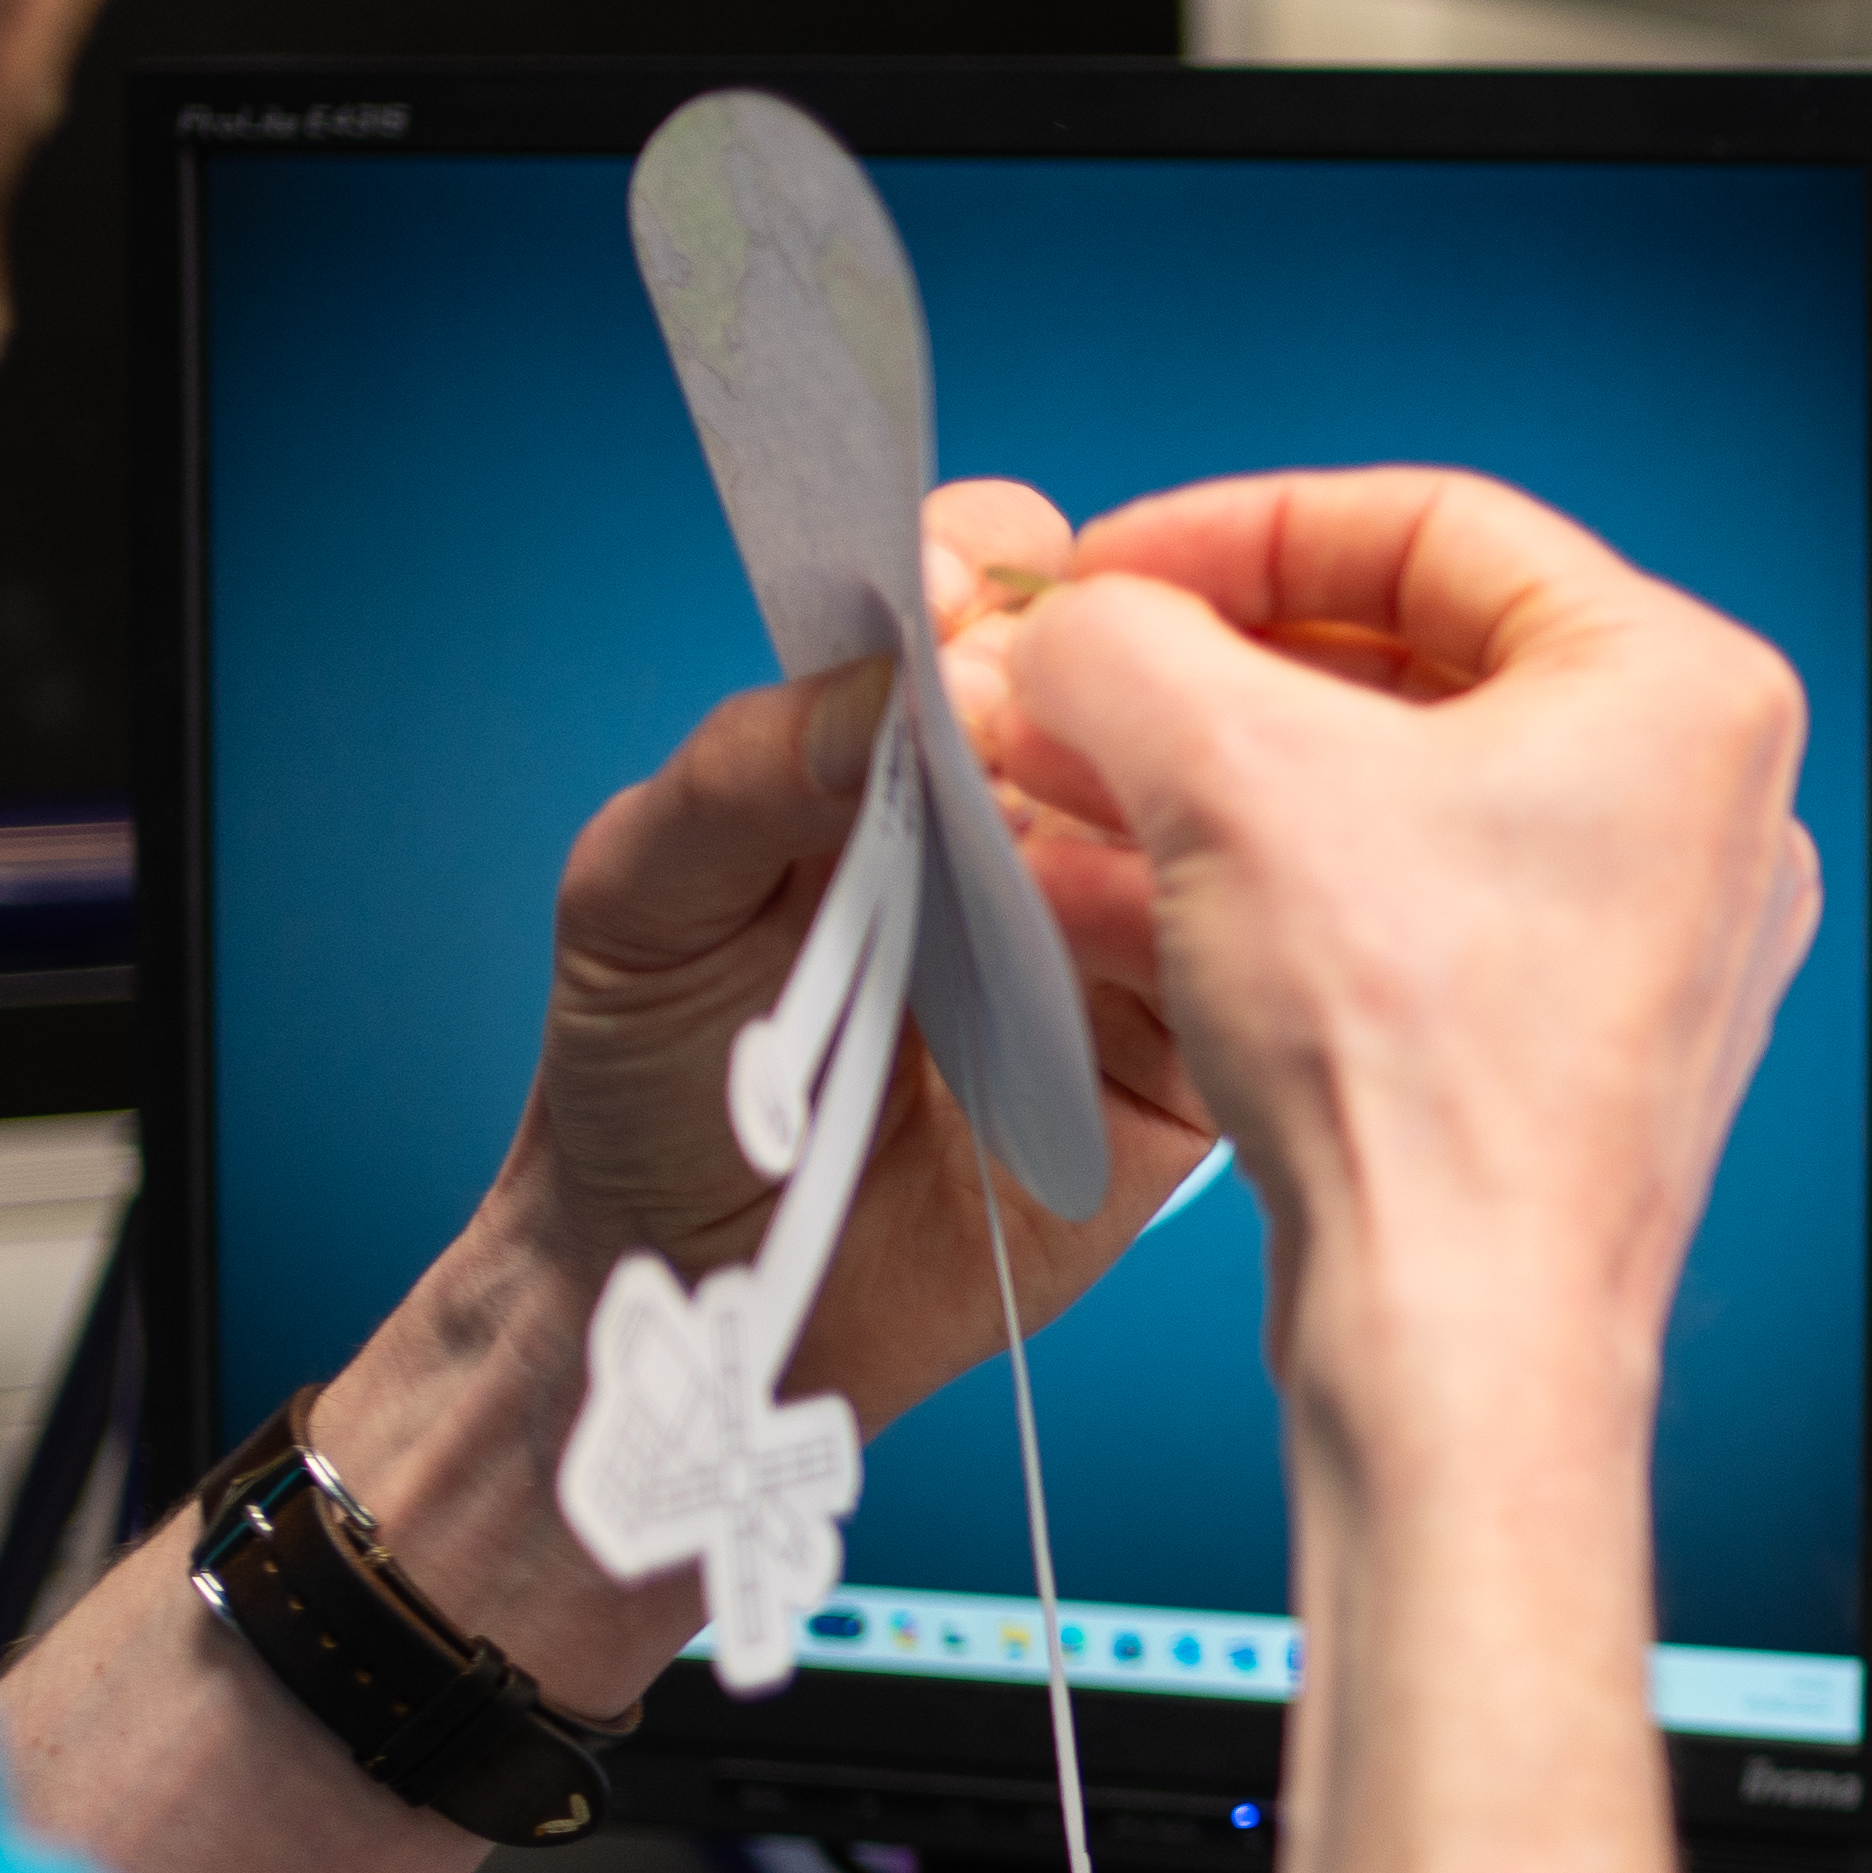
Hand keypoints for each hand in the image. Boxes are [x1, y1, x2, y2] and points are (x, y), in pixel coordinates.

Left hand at [333, 487, 1222, 1678]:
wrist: (690, 1303)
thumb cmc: (650, 1082)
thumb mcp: (639, 895)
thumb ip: (744, 766)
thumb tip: (888, 676)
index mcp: (904, 740)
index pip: (995, 584)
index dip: (1002, 569)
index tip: (959, 604)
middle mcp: (1029, 815)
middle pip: (1130, 677)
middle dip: (1095, 681)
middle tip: (999, 742)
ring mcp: (1116, 931)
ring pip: (1203, 812)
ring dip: (1151, 805)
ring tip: (1044, 868)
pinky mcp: (1177, 1060)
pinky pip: (1232, 969)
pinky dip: (1194, 943)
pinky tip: (1120, 961)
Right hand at [959, 463, 1820, 1409]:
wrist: (1459, 1339)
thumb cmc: (1422, 1080)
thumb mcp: (1225, 776)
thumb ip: (1126, 643)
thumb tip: (1075, 622)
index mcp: (1683, 691)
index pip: (1433, 525)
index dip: (1236, 527)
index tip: (1113, 569)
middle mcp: (1697, 806)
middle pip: (1406, 660)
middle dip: (1206, 671)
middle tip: (1075, 676)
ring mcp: (1644, 933)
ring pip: (1385, 793)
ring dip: (1206, 779)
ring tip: (1061, 778)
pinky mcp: (1569, 1039)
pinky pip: (1394, 908)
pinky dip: (1257, 884)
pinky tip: (1109, 888)